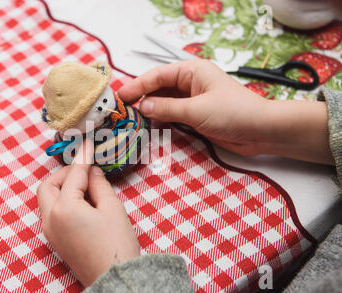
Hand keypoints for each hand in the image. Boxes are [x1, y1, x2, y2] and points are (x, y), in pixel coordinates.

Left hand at [37, 139, 139, 286]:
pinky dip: (63, 202)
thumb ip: (99, 185)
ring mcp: (50, 231)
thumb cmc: (116, 244)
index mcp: (64, 208)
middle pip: (48, 186)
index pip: (73, 175)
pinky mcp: (55, 240)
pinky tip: (83, 203)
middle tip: (86, 172)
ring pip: (47, 199)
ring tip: (87, 188)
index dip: (83, 157)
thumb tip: (92, 172)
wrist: (114, 278)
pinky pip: (52, 212)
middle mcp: (50, 219)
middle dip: (65, 174)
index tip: (87, 142)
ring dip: (63, 188)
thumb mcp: (112, 208)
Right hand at [118, 60, 332, 164]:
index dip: (138, 85)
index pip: (158, 75)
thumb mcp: (196, 110)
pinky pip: (172, 115)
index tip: (121, 97)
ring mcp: (193, 100)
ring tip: (131, 120)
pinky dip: (160, 120)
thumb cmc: (233, 113)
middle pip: (159, 89)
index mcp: (192, 72)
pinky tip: (148, 126)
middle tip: (121, 111)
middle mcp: (191, 83)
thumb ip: (167, 108)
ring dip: (149, 111)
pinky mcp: (196, 116)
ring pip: (164, 103)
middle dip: (141, 99)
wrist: (261, 131)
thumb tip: (142, 107)